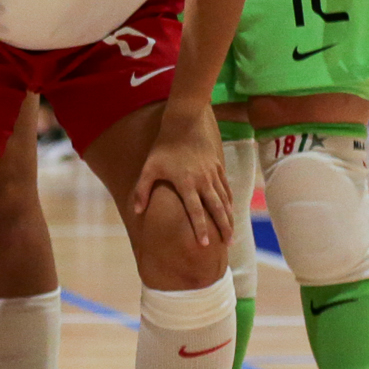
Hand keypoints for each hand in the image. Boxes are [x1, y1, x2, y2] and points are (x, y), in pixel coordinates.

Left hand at [132, 106, 232, 248]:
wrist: (184, 123)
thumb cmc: (163, 147)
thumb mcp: (149, 168)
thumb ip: (142, 190)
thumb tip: (136, 211)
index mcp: (186, 183)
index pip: (196, 211)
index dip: (201, 229)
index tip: (204, 245)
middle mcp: (203, 181)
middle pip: (217, 209)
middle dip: (223, 228)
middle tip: (227, 245)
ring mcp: (213, 174)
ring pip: (225, 201)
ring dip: (229, 218)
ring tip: (231, 234)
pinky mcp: (218, 168)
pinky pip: (227, 189)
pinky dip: (230, 202)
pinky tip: (231, 211)